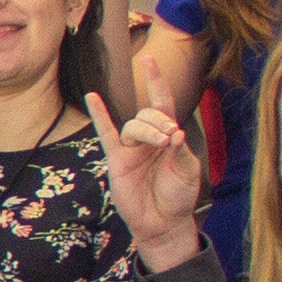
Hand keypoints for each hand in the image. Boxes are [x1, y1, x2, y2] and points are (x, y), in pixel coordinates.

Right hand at [86, 88, 204, 271]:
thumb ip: (181, 150)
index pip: (162, 102)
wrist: (164, 222)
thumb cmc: (178, 195)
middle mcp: (147, 138)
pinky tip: (92, 98)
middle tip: (171, 139)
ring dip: (149, 130)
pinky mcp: (117, 161)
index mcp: (167, 136)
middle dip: (161, 122)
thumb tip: (174, 132)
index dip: (157, 82)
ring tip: (162, 143)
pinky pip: (106, 135)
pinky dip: (99, 116)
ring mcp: (131, 149)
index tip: (150, 59)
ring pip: (134, 126)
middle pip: (148, 114)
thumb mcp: (188, 170)